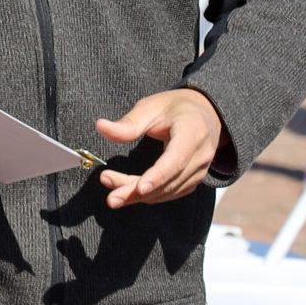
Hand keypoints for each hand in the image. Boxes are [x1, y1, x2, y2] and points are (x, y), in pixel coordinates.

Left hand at [95, 88, 225, 207]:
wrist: (205, 113)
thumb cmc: (176, 108)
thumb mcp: (151, 106)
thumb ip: (129, 122)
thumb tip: (100, 127)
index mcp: (193, 132)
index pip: (176, 159)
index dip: (158, 176)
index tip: (139, 188)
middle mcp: (201, 156)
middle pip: (168, 181)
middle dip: (138, 192)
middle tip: (111, 198)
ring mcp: (200, 171)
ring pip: (167, 191)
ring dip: (139, 196)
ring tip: (112, 193)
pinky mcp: (193, 180)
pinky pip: (170, 193)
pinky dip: (149, 197)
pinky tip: (128, 194)